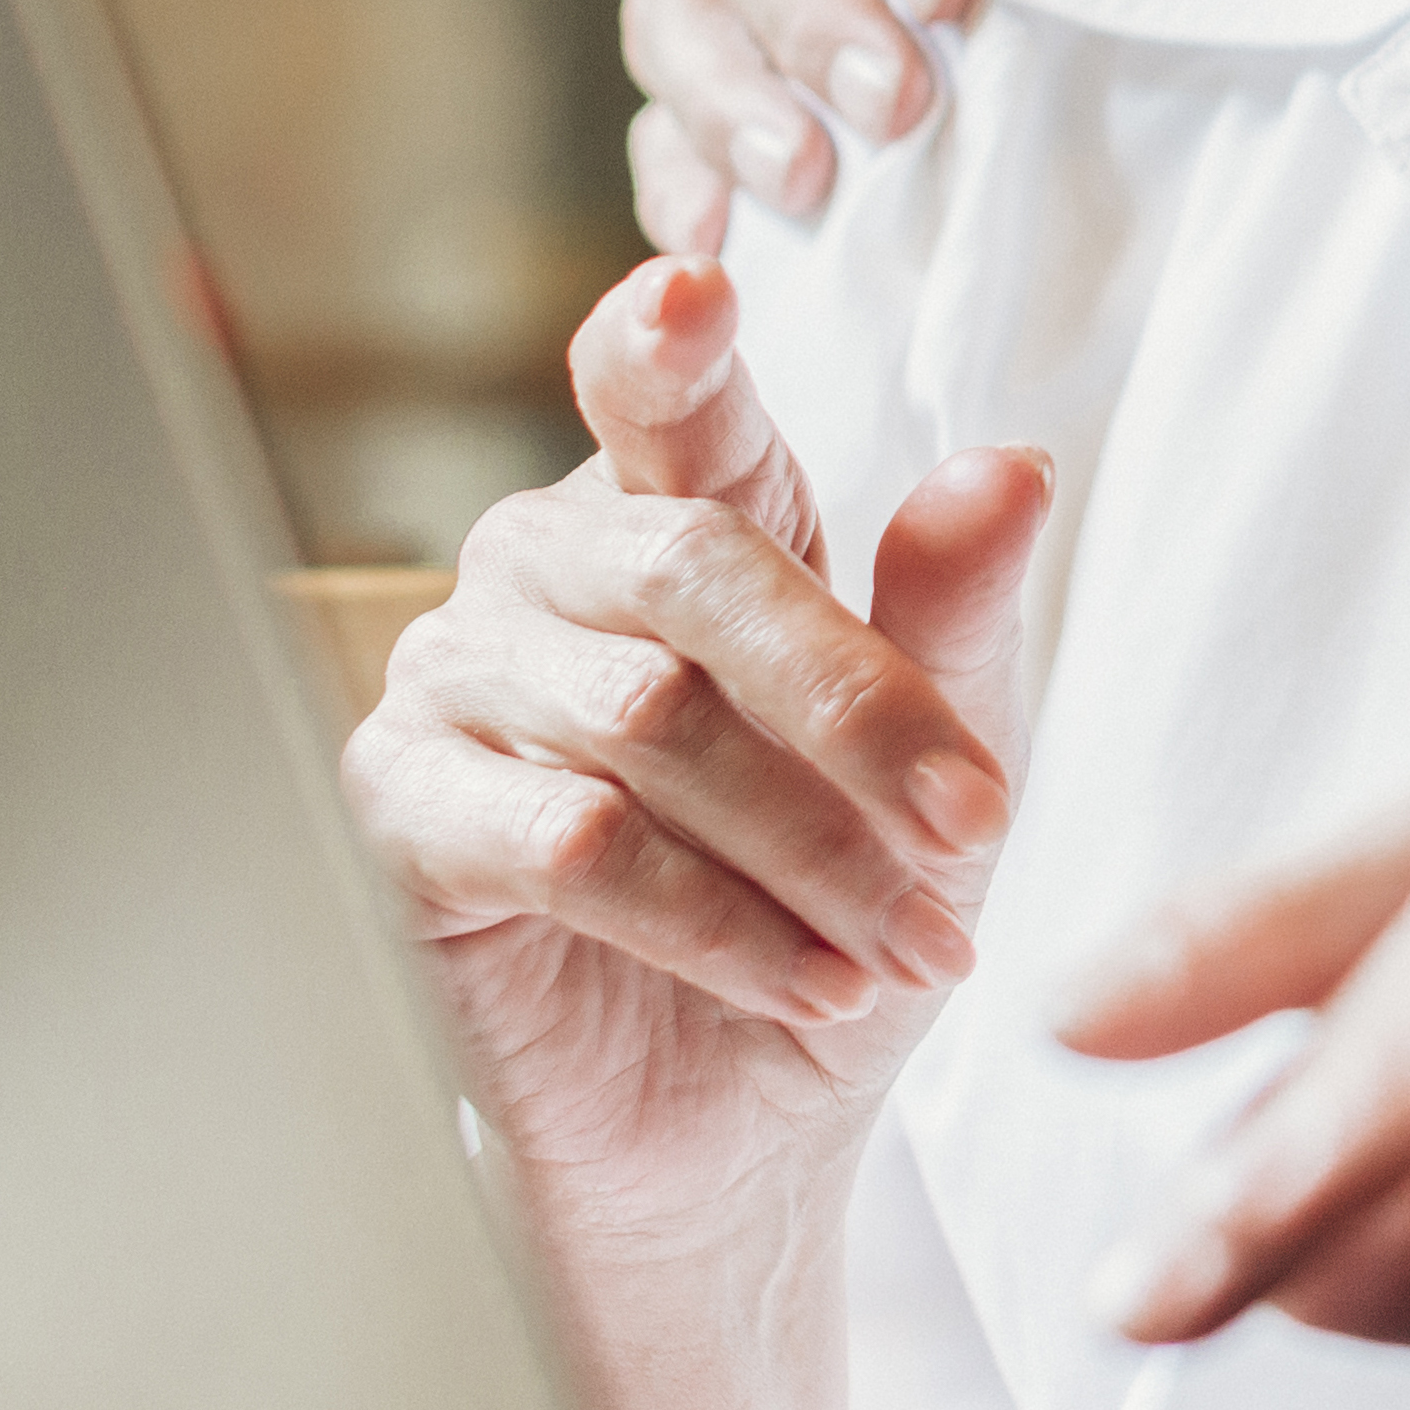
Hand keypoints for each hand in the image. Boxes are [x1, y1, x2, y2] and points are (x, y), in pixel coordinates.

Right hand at [342, 257, 1047, 1409]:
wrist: (745, 1118)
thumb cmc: (838, 897)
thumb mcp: (945, 757)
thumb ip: (956, 611)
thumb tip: (1009, 465)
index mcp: (685, 509)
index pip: (670, 393)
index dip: (669, 342)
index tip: (696, 291)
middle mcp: (553, 564)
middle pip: (696, 570)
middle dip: (861, 708)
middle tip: (980, 826)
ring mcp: (458, 677)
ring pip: (648, 724)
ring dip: (811, 850)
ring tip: (913, 945)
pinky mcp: (400, 812)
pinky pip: (567, 841)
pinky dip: (716, 921)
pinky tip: (810, 982)